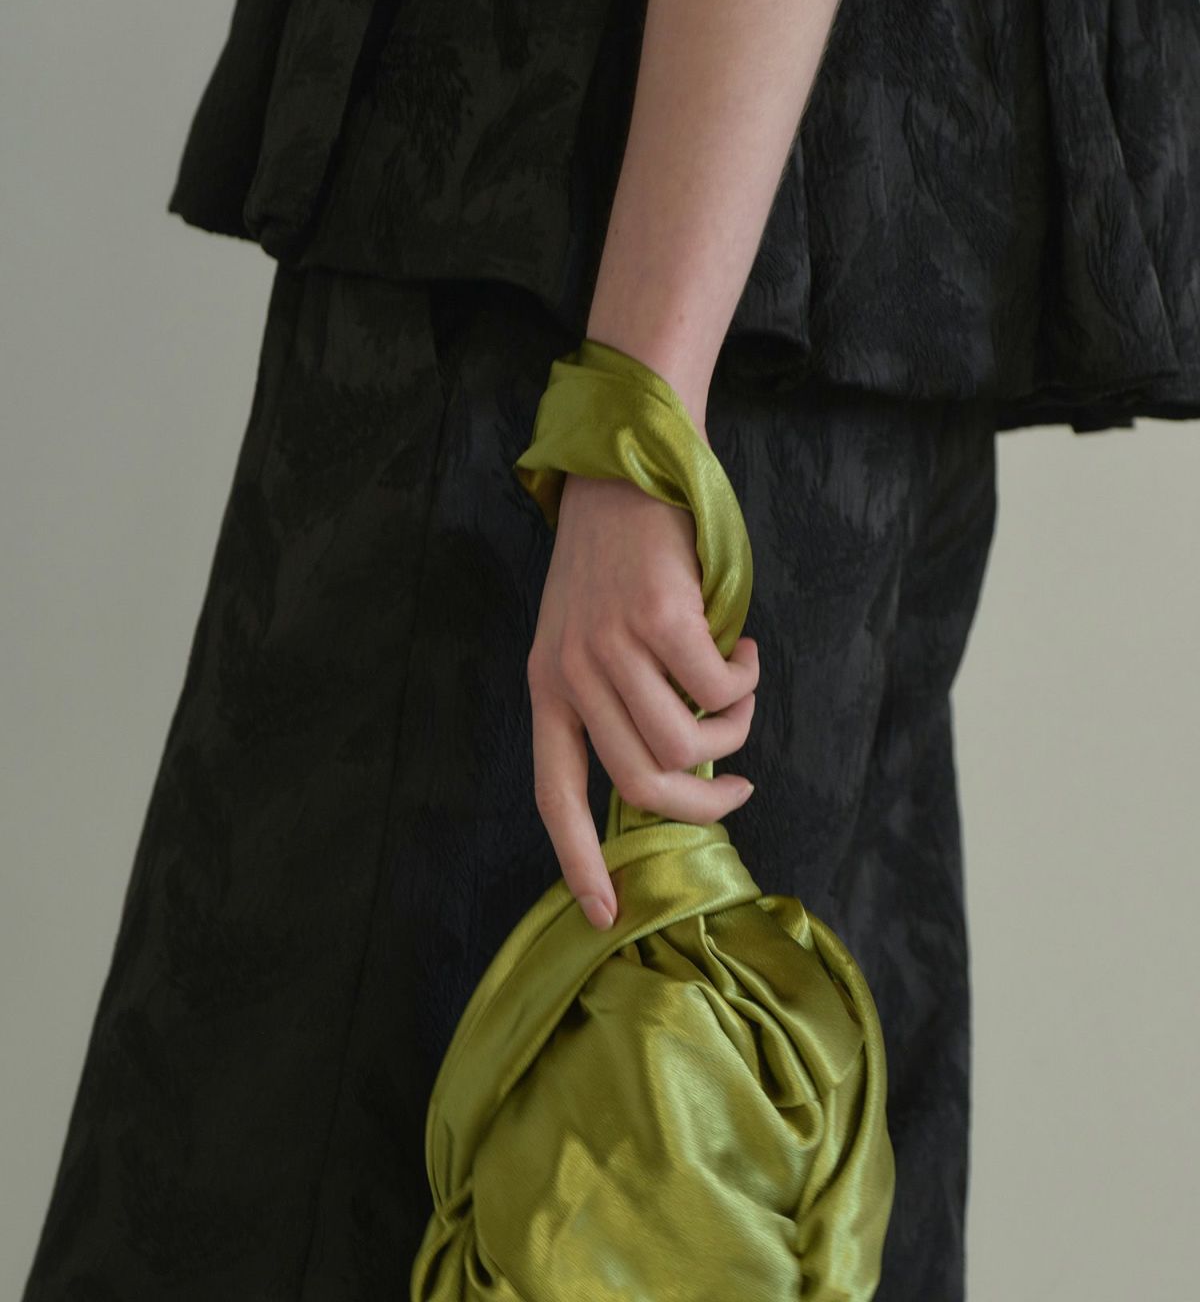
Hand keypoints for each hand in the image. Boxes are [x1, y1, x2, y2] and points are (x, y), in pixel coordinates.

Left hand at [526, 469, 758, 931]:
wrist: (625, 466)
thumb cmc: (616, 559)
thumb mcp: (589, 635)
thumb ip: (616, 698)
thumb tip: (681, 766)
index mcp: (545, 687)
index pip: (554, 794)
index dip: (578, 861)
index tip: (604, 914)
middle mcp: (571, 673)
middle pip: (641, 785)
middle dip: (704, 804)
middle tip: (739, 788)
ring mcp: (612, 646)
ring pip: (688, 742)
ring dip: (735, 729)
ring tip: (742, 691)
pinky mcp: (659, 617)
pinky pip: (721, 687)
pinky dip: (747, 680)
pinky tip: (744, 648)